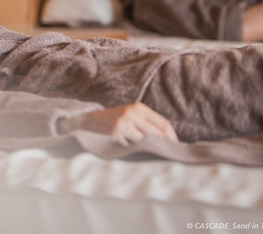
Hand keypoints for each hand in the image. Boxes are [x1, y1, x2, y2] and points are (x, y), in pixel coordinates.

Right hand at [61, 103, 178, 145]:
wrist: (88, 122)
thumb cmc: (114, 122)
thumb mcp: (130, 116)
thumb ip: (147, 124)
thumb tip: (168, 140)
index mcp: (139, 108)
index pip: (163, 123)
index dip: (171, 137)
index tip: (174, 148)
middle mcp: (133, 113)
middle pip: (157, 133)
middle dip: (161, 145)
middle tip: (165, 156)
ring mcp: (124, 123)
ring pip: (144, 141)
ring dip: (143, 147)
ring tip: (136, 148)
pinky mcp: (116, 133)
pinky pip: (131, 146)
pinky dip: (130, 148)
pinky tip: (123, 146)